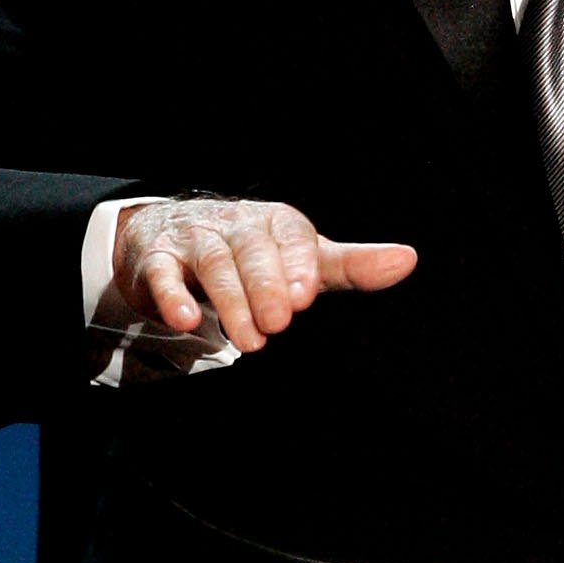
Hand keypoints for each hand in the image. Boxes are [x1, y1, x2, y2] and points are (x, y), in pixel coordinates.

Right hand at [112, 196, 415, 352]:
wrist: (175, 237)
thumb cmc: (255, 254)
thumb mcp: (303, 259)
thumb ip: (351, 266)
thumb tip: (406, 260)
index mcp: (276, 223)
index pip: (292, 236)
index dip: (297, 264)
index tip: (305, 296)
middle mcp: (236, 226)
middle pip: (251, 251)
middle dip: (265, 286)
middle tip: (279, 324)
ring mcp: (195, 241)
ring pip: (213, 264)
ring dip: (230, 301)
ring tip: (249, 340)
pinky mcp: (157, 261)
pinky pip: (162, 274)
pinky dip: (171, 295)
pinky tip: (184, 320)